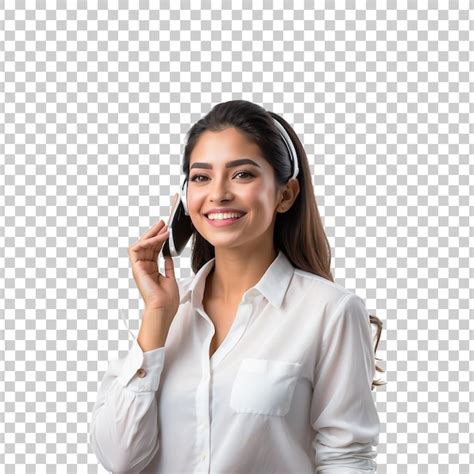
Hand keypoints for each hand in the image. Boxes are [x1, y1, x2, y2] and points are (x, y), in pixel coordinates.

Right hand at [128, 195, 179, 314]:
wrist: (163, 308)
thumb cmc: (167, 300)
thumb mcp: (170, 278)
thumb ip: (168, 266)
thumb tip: (168, 256)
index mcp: (151, 270)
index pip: (154, 250)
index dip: (160, 239)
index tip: (167, 231)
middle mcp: (144, 268)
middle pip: (147, 245)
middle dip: (155, 232)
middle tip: (163, 223)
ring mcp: (139, 268)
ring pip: (141, 244)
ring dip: (151, 234)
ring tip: (162, 228)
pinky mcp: (136, 268)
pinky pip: (136, 250)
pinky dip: (147, 242)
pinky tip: (158, 238)